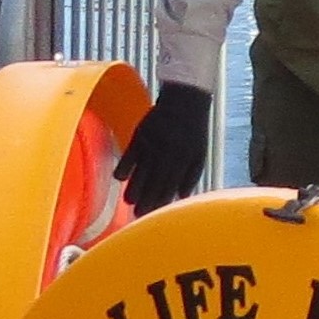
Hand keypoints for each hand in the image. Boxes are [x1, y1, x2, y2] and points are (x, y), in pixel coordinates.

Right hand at [114, 82, 212, 213]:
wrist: (184, 102)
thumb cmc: (193, 131)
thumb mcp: (199, 153)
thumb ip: (191, 175)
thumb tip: (181, 197)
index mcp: (183, 159)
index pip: (170, 186)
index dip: (162, 202)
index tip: (154, 216)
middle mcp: (167, 153)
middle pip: (154, 181)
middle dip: (146, 200)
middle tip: (137, 215)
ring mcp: (152, 144)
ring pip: (141, 170)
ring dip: (134, 187)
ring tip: (128, 202)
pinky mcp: (140, 135)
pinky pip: (130, 153)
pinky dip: (124, 166)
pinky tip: (119, 179)